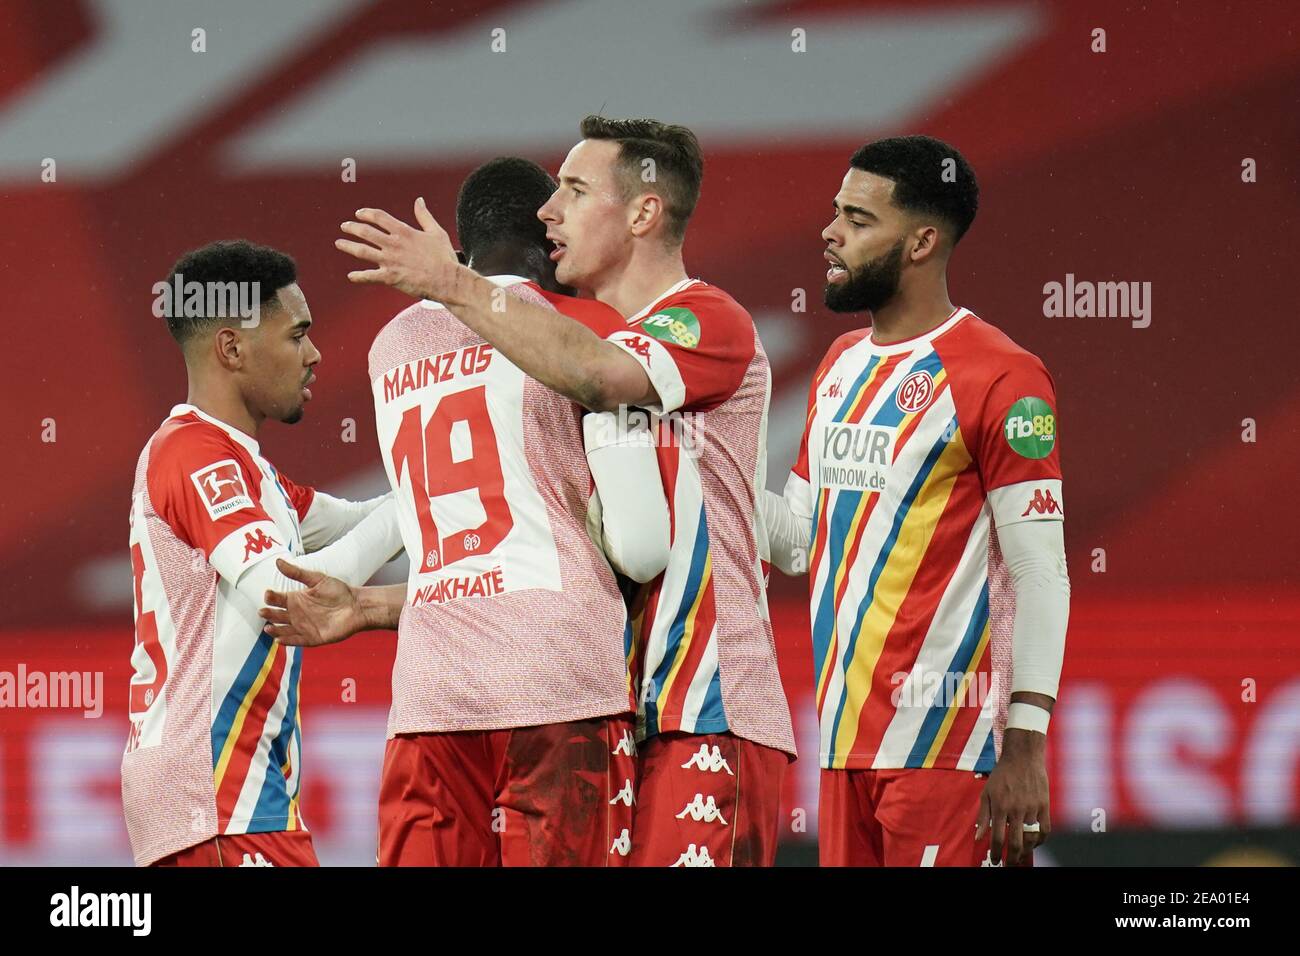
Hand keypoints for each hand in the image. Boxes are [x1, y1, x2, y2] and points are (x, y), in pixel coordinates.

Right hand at [259, 559, 364, 646]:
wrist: (356, 605)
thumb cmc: (338, 591)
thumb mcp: (317, 579)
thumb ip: (297, 573)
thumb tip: (278, 561)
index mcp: (296, 599)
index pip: (278, 599)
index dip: (271, 597)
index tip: (268, 594)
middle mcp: (297, 614)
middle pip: (278, 615)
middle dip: (269, 614)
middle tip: (262, 612)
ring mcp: (304, 626)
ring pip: (284, 630)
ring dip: (275, 630)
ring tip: (268, 628)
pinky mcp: (313, 638)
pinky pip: (297, 641)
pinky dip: (288, 641)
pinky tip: (279, 640)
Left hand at [335, 197, 458, 298]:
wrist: (447, 280)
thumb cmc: (444, 257)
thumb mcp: (436, 232)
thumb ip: (424, 216)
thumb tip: (419, 200)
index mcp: (404, 232)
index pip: (379, 217)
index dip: (367, 214)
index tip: (359, 214)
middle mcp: (393, 244)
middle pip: (366, 232)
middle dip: (352, 227)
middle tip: (344, 226)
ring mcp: (390, 260)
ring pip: (362, 251)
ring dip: (348, 246)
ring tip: (339, 243)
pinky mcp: (390, 277)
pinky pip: (369, 276)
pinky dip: (358, 277)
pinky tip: (350, 276)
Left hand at [976, 728, 1050, 864]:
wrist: (1023, 757)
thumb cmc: (1002, 775)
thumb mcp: (986, 793)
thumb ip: (983, 817)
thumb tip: (978, 837)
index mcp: (1000, 807)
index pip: (997, 837)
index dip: (996, 853)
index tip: (995, 860)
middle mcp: (1016, 810)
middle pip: (1016, 843)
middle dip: (1012, 859)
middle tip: (1009, 865)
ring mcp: (1032, 808)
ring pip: (1032, 839)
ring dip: (1026, 853)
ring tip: (1021, 858)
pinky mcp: (1045, 806)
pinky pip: (1045, 830)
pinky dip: (1040, 841)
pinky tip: (1034, 844)